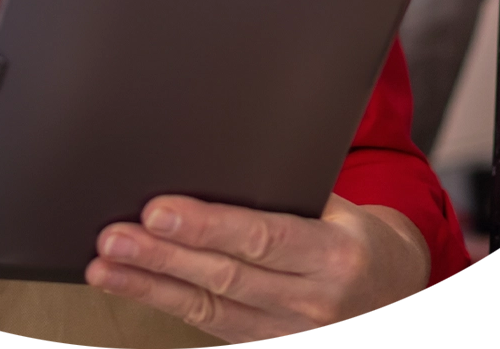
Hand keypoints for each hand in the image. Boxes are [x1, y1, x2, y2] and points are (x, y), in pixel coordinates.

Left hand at [85, 192, 428, 346]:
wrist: (392, 292)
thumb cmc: (353, 233)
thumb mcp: (334, 203)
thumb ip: (282, 194)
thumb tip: (211, 166)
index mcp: (333, 254)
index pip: (259, 238)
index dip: (205, 227)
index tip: (158, 212)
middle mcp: (312, 301)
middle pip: (224, 277)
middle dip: (162, 257)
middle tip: (115, 237)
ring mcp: (289, 334)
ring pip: (208, 308)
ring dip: (151, 285)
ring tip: (107, 265)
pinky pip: (211, 326)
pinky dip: (169, 304)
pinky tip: (136, 287)